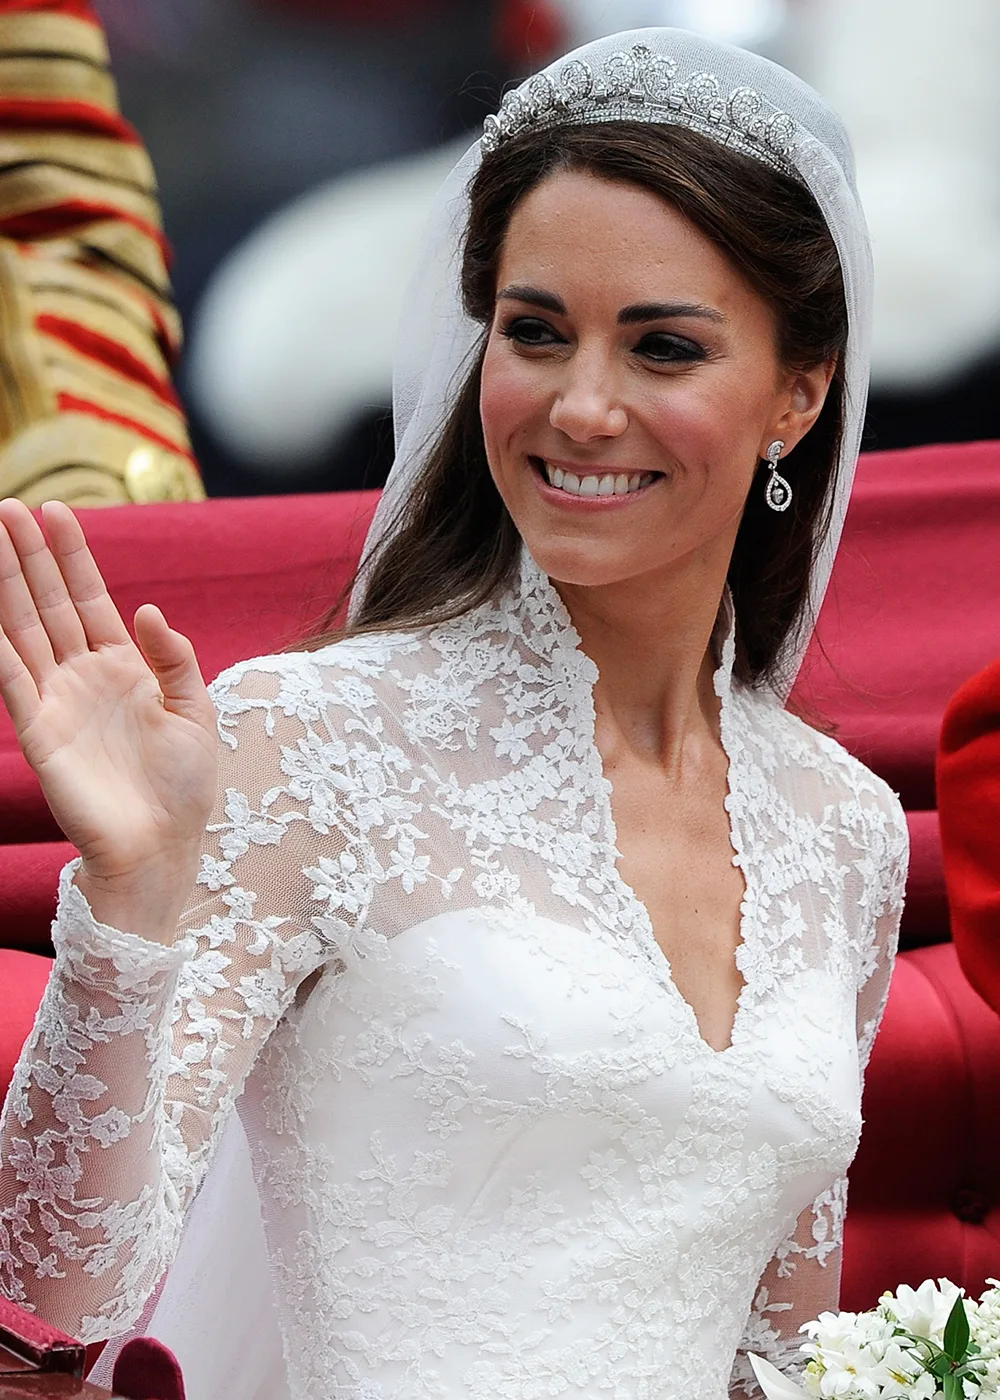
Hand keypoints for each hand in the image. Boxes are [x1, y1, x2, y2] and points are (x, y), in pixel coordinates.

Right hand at [0, 499, 218, 941]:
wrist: (163, 847)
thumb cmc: (185, 787)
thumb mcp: (196, 711)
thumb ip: (173, 657)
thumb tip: (147, 608)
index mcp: (126, 668)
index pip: (91, 599)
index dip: (73, 557)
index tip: (58, 512)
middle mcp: (85, 676)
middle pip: (50, 603)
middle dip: (30, 555)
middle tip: (8, 506)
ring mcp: (58, 700)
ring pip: (24, 629)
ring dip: (6, 584)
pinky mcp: (39, 732)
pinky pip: (11, 679)